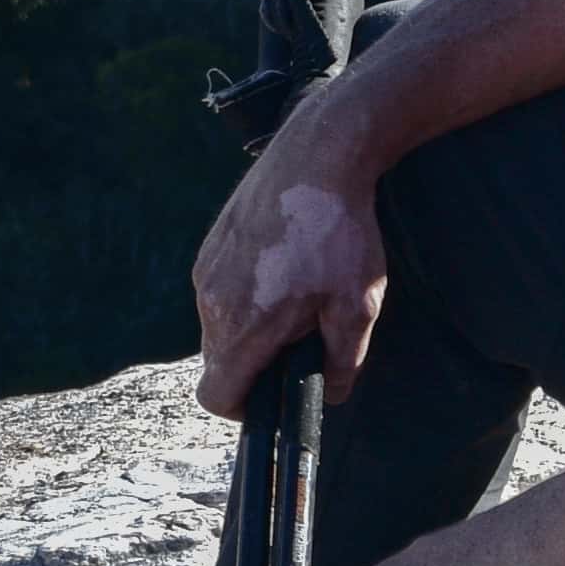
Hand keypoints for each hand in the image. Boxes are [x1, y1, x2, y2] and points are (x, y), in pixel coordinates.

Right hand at [187, 125, 387, 418]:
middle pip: (219, 363)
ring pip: (219, 325)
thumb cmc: (339, 233)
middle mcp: (211, 300)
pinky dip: (246, 294)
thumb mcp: (357, 306)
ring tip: (297, 296)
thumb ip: (342, 361)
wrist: (318, 155)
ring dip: (251, 327)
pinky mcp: (211, 244)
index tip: (276, 393)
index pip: (217, 398)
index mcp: (243, 325)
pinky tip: (285, 267)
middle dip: (255, 364)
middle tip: (301, 338)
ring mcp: (207, 269)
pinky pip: (220, 290)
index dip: (245, 410)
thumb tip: (332, 392)